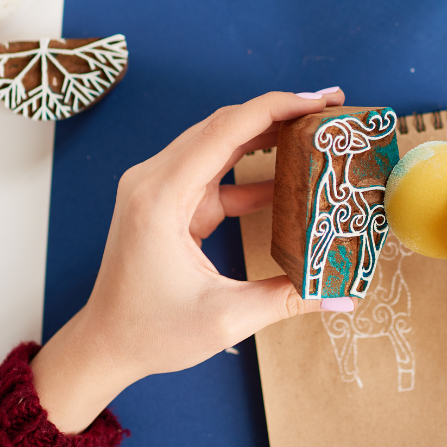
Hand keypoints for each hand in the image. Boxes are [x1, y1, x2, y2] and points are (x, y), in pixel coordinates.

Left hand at [31, 89, 345, 433]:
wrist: (104, 344)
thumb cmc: (150, 332)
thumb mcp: (225, 319)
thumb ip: (286, 298)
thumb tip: (342, 294)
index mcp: (161, 196)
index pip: (224, 131)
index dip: (274, 109)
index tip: (317, 102)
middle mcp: (155, 178)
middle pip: (224, 125)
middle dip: (278, 112)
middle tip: (327, 109)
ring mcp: (161, 185)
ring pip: (220, 140)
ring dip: (266, 132)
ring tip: (313, 127)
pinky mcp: (172, 199)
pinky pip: (217, 168)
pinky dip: (252, 166)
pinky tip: (289, 171)